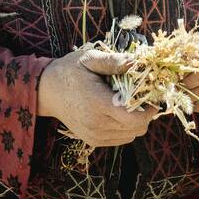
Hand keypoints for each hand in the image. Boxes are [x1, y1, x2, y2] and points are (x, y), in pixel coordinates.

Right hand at [36, 48, 158, 146]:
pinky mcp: (92, 140)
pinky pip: (120, 139)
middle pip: (137, 129)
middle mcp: (96, 124)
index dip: (149, 109)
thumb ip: (114, 61)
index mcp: (97, 103)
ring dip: (136, 122)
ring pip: (131, 136)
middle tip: (142, 97)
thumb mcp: (89, 58)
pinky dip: (126, 128)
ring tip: (128, 104)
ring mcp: (94, 135)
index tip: (151, 97)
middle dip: (145, 114)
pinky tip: (119, 112)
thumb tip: (137, 61)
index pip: (134, 118)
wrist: (47, 91)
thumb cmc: (70, 71)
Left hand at [181, 30, 198, 116]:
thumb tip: (171, 63)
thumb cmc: (196, 55)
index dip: (190, 60)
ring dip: (198, 94)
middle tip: (179, 85)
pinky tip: (194, 104)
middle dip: (193, 79)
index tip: (177, 68)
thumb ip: (182, 52)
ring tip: (184, 96)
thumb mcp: (190, 47)